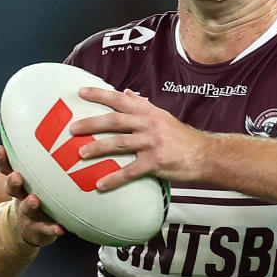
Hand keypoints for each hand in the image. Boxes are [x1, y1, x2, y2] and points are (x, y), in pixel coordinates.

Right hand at [0, 145, 64, 246]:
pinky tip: (60, 229)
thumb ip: (41, 155)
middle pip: (13, 188)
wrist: (23, 229)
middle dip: (14, 182)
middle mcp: (20, 197)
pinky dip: (52, 230)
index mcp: (19, 182)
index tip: (0, 149)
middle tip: (17, 176)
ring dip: (29, 204)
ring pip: (26, 209)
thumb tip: (58, 121)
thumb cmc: (34, 194)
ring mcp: (28, 215)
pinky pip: (46, 230)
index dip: (3, 159)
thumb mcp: (34, 174)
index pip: (7, 168)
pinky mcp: (40, 230)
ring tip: (34, 200)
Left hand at [69, 88, 208, 189]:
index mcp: (149, 112)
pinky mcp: (156, 162)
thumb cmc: (182, 137)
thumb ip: (143, 106)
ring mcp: (152, 143)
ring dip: (98, 148)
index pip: (121, 99)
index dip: (100, 94)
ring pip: (119, 143)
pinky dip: (114, 178)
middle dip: (91, 123)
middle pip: (115, 121)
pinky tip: (100, 184)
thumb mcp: (163, 116)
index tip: (81, 92)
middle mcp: (149, 124)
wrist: (205, 155)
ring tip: (80, 154)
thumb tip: (127, 93)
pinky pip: (130, 171)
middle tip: (72, 128)